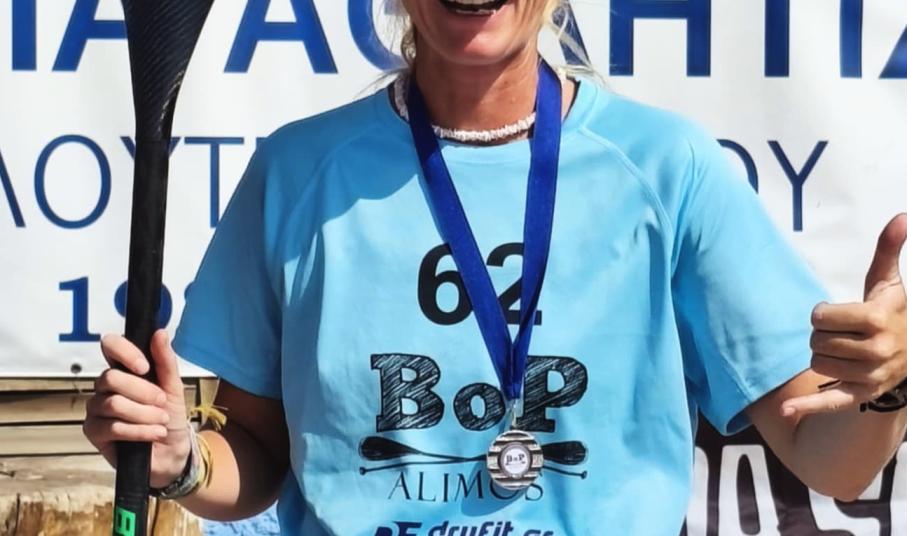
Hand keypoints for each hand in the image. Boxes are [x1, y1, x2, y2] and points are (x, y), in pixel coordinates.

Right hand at [83, 329, 191, 488]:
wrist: (172, 452)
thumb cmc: (169, 416)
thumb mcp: (174, 387)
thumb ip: (165, 361)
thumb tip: (159, 332)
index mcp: (124, 369)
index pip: (110, 345)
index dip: (126, 353)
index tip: (145, 367)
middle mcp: (105, 386)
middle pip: (111, 378)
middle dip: (144, 392)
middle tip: (162, 403)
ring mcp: (96, 409)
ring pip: (114, 404)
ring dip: (145, 414)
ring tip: (160, 422)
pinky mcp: (94, 433)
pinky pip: (112, 427)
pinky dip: (139, 431)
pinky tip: (154, 434)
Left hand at [782, 214, 906, 416]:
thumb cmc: (893, 311)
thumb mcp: (889, 282)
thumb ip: (888, 251)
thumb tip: (901, 216)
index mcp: (877, 318)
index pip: (819, 317)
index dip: (823, 314)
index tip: (840, 314)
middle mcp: (876, 349)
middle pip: (815, 341)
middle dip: (822, 334)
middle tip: (844, 333)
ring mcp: (871, 375)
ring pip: (817, 363)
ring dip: (823, 355)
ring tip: (846, 350)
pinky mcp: (862, 395)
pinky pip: (829, 402)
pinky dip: (806, 407)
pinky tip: (784, 410)